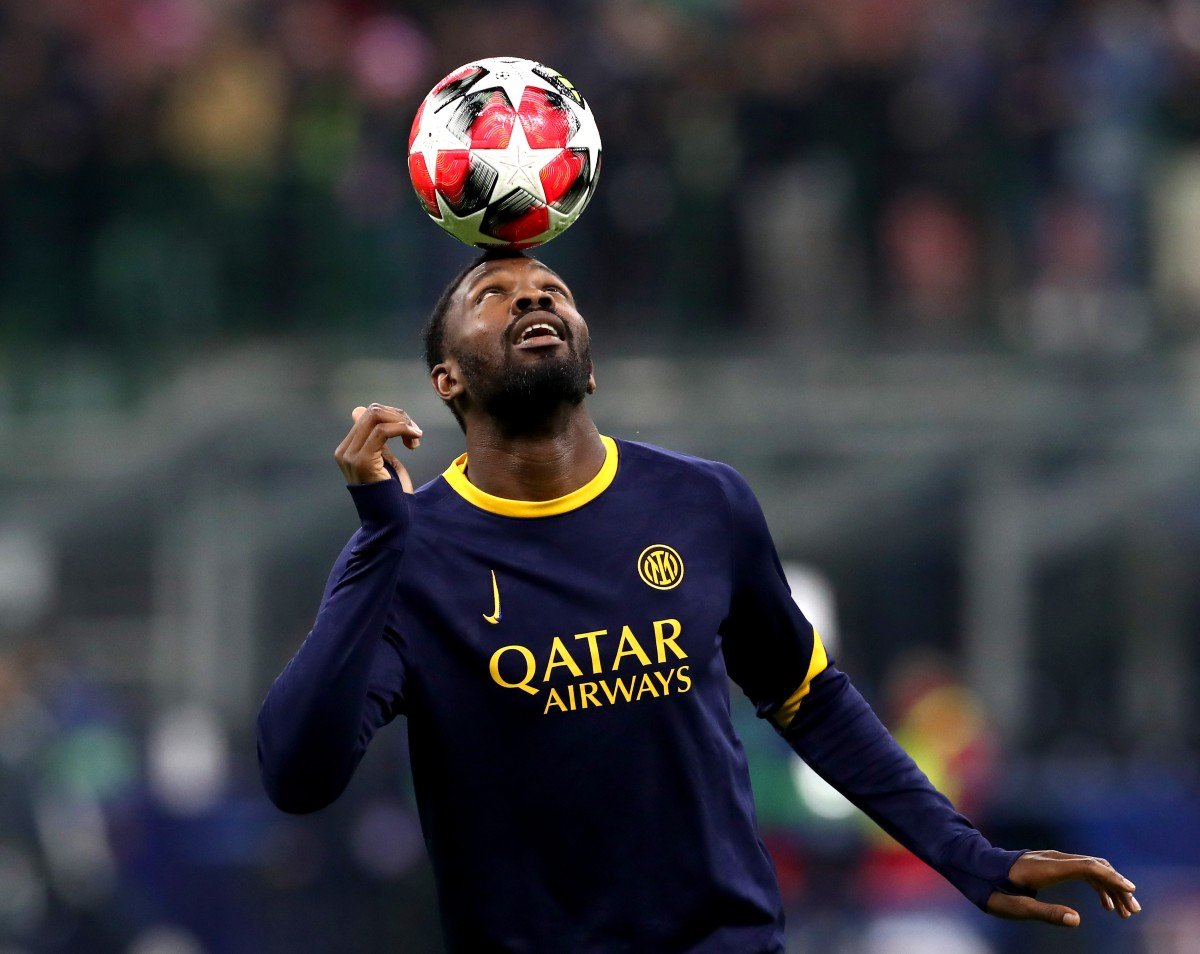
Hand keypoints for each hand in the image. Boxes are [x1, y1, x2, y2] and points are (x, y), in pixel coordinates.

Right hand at [334, 404, 420, 490]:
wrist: (389, 519)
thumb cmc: (391, 493)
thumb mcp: (383, 459)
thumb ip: (377, 438)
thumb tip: (360, 411)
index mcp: (348, 448)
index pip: (368, 414)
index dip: (393, 415)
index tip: (410, 430)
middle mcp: (344, 450)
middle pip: (372, 412)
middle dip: (399, 416)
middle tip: (416, 432)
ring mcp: (350, 455)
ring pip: (375, 416)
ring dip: (403, 422)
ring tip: (416, 438)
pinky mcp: (361, 460)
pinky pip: (382, 431)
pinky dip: (401, 429)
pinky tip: (413, 439)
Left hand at [986, 849, 1140, 926]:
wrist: (976, 868)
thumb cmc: (994, 890)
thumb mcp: (1017, 908)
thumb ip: (1046, 913)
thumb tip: (1077, 920)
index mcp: (1047, 867)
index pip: (1088, 866)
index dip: (1111, 877)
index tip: (1130, 891)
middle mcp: (1053, 858)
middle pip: (1095, 866)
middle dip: (1117, 887)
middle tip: (1132, 911)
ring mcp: (1053, 859)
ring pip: (1091, 868)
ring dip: (1110, 887)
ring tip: (1124, 912)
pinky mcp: (1051, 864)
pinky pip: (1081, 871)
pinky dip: (1097, 885)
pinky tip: (1105, 903)